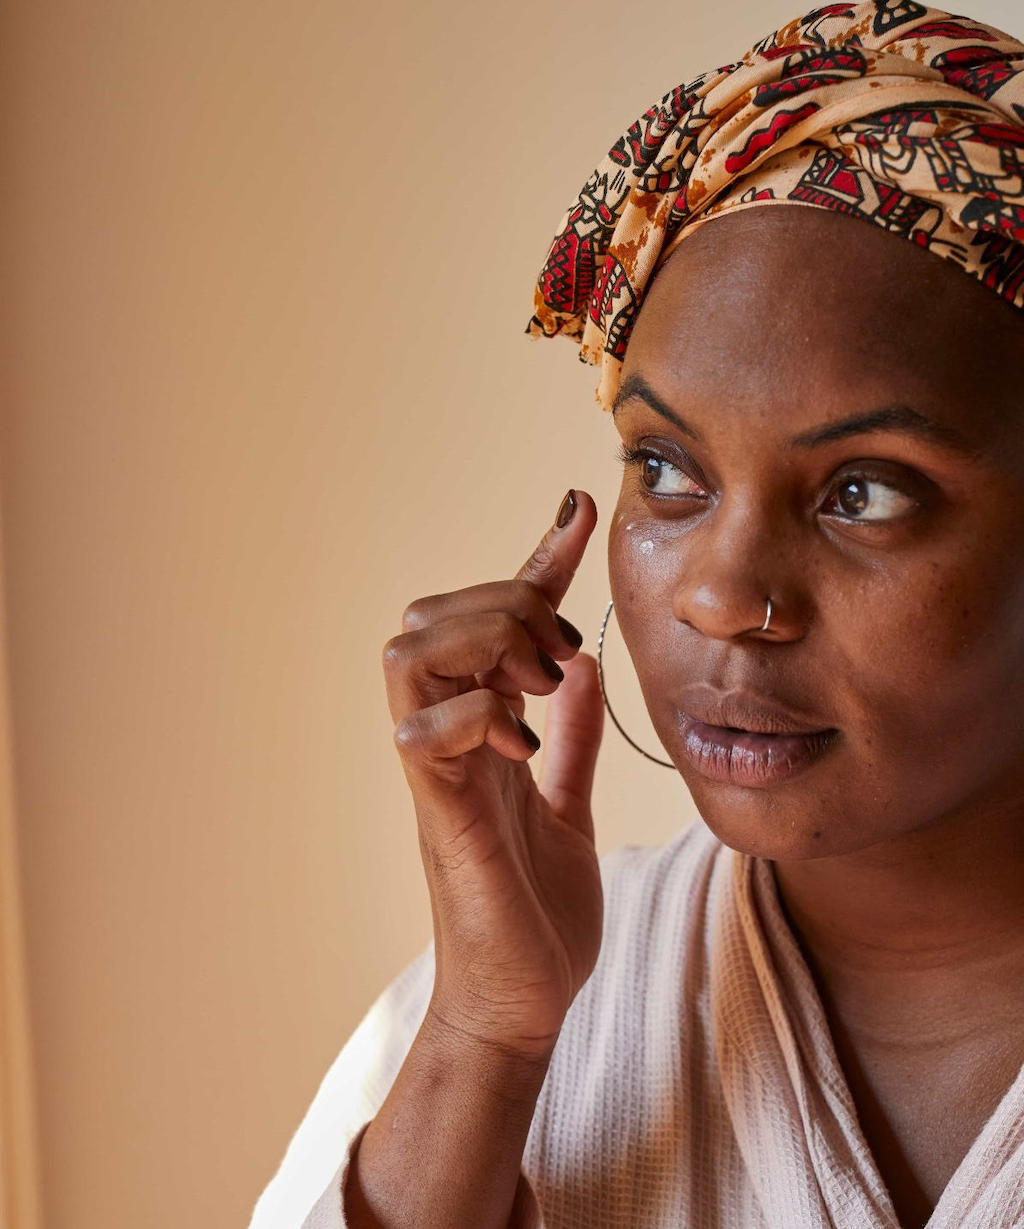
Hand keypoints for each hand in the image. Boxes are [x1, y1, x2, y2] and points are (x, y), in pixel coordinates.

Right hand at [382, 490, 603, 1062]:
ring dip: (480, 644)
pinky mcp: (439, 815)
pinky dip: (476, 716)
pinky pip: (423, 733)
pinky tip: (522, 742)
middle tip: (558, 648)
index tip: (579, 511)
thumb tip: (582, 666)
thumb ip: (566, 736)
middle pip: (429, 615)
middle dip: (502, 601)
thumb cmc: (535, 911)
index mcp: (483, 730)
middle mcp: (449, 739)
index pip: (498, 622)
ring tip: (535, 679)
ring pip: (409, 655)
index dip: (536, 559)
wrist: (523, 1001)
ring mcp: (437, 773)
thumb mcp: (567, 804)